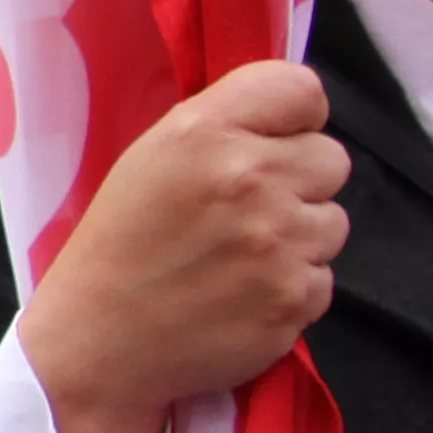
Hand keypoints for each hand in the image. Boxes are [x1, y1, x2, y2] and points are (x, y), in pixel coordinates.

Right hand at [17, 62, 347, 432]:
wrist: (99, 344)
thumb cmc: (120, 245)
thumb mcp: (150, 158)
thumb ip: (221, 127)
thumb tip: (290, 120)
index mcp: (203, 132)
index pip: (301, 88)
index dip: (294, 117)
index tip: (273, 142)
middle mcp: (250, 179)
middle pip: (332, 159)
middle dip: (300, 182)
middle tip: (250, 211)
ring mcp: (279, 243)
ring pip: (334, 222)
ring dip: (300, 239)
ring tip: (243, 258)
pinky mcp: (296, 299)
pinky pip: (324, 278)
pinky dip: (292, 289)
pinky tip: (245, 296)